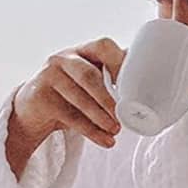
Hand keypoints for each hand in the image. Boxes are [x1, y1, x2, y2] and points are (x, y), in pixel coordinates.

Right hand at [6, 38, 125, 175]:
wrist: (34, 111)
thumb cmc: (71, 96)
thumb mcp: (90, 84)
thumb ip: (113, 82)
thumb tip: (153, 90)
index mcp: (82, 52)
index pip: (103, 46)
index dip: (121, 63)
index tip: (136, 85)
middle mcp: (64, 59)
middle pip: (89, 75)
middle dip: (109, 98)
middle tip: (125, 117)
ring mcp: (48, 76)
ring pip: (79, 97)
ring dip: (101, 117)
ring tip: (116, 131)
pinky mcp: (40, 97)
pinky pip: (69, 116)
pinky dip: (91, 131)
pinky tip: (106, 141)